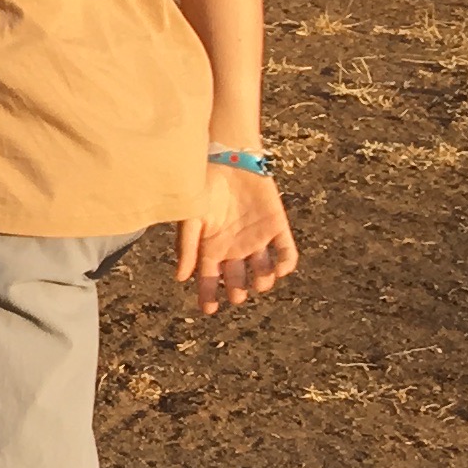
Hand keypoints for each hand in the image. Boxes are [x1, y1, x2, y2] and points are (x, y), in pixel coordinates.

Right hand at [176, 158, 297, 313]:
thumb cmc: (203, 186)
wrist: (229, 157)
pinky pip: (286, 253)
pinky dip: (286, 264)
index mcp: (211, 248)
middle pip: (237, 281)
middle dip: (238, 291)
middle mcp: (234, 248)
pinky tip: (280, 268)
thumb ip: (187, 247)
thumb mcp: (191, 217)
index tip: (208, 310)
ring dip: (262, 281)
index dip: (208, 296)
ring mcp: (257, 240)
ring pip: (263, 273)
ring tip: (258, 280)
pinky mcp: (277, 228)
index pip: (209, 280)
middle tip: (236, 294)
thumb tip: (181, 278)